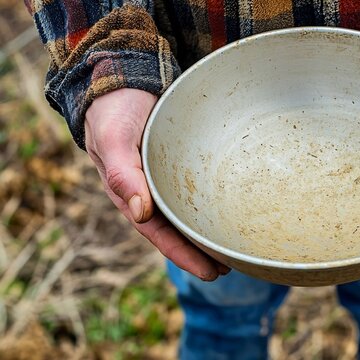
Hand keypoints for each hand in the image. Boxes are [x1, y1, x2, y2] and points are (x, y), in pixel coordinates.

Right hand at [85, 88, 228, 280]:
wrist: (122, 77)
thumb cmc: (114, 109)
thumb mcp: (114, 140)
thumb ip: (123, 174)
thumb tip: (141, 214)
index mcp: (131, 193)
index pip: (161, 234)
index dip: (184, 255)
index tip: (210, 272)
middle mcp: (150, 190)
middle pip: (179, 228)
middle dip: (202, 251)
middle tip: (231, 267)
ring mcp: (165, 175)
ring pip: (189, 210)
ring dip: (208, 230)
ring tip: (234, 247)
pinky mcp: (180, 159)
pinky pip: (197, 186)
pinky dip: (211, 200)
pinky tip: (230, 206)